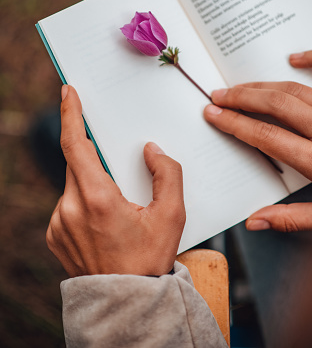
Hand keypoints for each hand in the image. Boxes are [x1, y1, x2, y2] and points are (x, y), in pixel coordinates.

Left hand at [46, 85, 184, 276]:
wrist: (126, 304)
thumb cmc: (150, 261)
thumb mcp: (172, 216)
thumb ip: (167, 174)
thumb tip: (150, 150)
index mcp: (96, 199)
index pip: (75, 145)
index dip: (71, 114)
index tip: (68, 92)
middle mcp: (69, 209)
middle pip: (78, 164)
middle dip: (96, 157)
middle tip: (119, 172)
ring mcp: (58, 223)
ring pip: (74, 184)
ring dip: (92, 182)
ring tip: (117, 207)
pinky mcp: (54, 235)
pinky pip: (67, 204)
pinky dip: (84, 200)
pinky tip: (105, 221)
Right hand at [204, 50, 311, 231]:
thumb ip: (293, 218)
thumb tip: (254, 221)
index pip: (265, 136)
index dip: (234, 123)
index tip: (213, 114)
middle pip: (274, 104)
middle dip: (241, 98)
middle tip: (218, 96)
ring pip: (295, 89)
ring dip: (263, 85)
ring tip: (240, 86)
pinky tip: (294, 56)